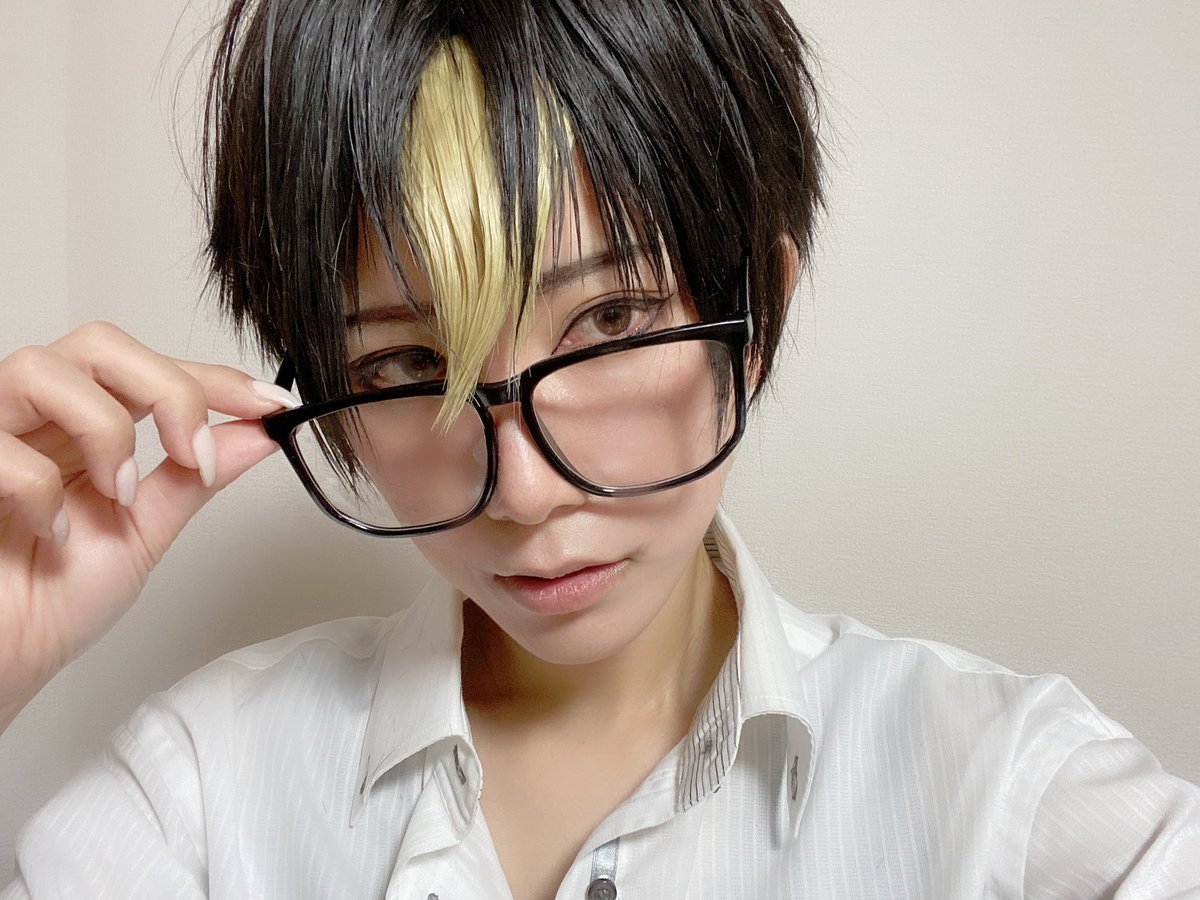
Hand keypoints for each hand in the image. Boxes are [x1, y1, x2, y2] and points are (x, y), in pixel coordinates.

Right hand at [0, 322, 297, 731]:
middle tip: (192, 455)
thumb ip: (193, 478)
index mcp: (84, 424)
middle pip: (102, 344)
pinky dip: (40, 490)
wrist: (2, 657)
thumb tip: (260, 434)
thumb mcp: (143, 532)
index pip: (154, 371)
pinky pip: (0, 446)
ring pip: (45, 369)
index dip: (216, 380)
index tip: (271, 405)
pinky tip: (53, 532)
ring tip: (117, 493)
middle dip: (165, 390)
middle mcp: (37, 414)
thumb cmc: (51, 599)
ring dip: (102, 432)